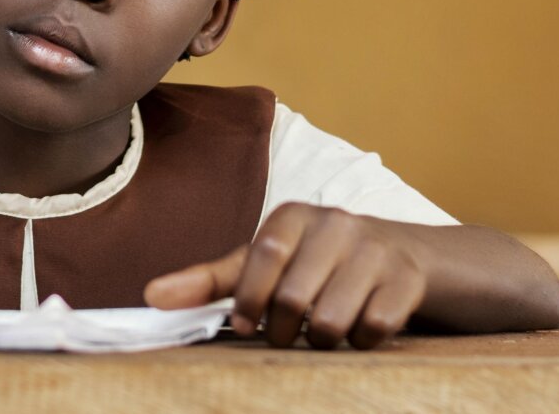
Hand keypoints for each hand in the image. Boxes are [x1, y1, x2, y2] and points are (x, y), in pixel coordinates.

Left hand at [143, 203, 427, 348]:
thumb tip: (151, 297)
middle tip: (286, 336)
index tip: (243, 327)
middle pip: (293, 298)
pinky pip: (373, 329)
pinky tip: (359, 328)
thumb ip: (211, 279)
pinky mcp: (406, 279)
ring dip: (322, 341)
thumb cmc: (317, 262)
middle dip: (284, 331)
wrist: (407, 256)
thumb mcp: (265, 262)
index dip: (248, 300)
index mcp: (292, 216)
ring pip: (332, 320)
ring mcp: (375, 249)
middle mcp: (334, 223)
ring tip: (322, 332)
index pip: (260, 257)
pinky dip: (361, 342)